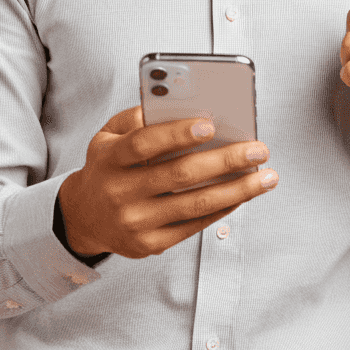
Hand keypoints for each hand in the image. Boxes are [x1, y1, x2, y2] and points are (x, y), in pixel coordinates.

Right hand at [58, 106, 278, 259]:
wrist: (83, 216)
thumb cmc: (107, 166)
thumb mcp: (108, 135)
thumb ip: (137, 117)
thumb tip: (178, 105)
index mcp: (111, 158)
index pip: (145, 144)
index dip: (177, 133)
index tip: (211, 124)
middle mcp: (121, 192)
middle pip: (180, 175)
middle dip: (226, 161)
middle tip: (258, 149)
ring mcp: (136, 222)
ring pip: (195, 204)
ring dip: (237, 190)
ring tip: (267, 177)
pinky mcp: (151, 244)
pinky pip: (195, 225)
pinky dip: (224, 207)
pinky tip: (244, 194)